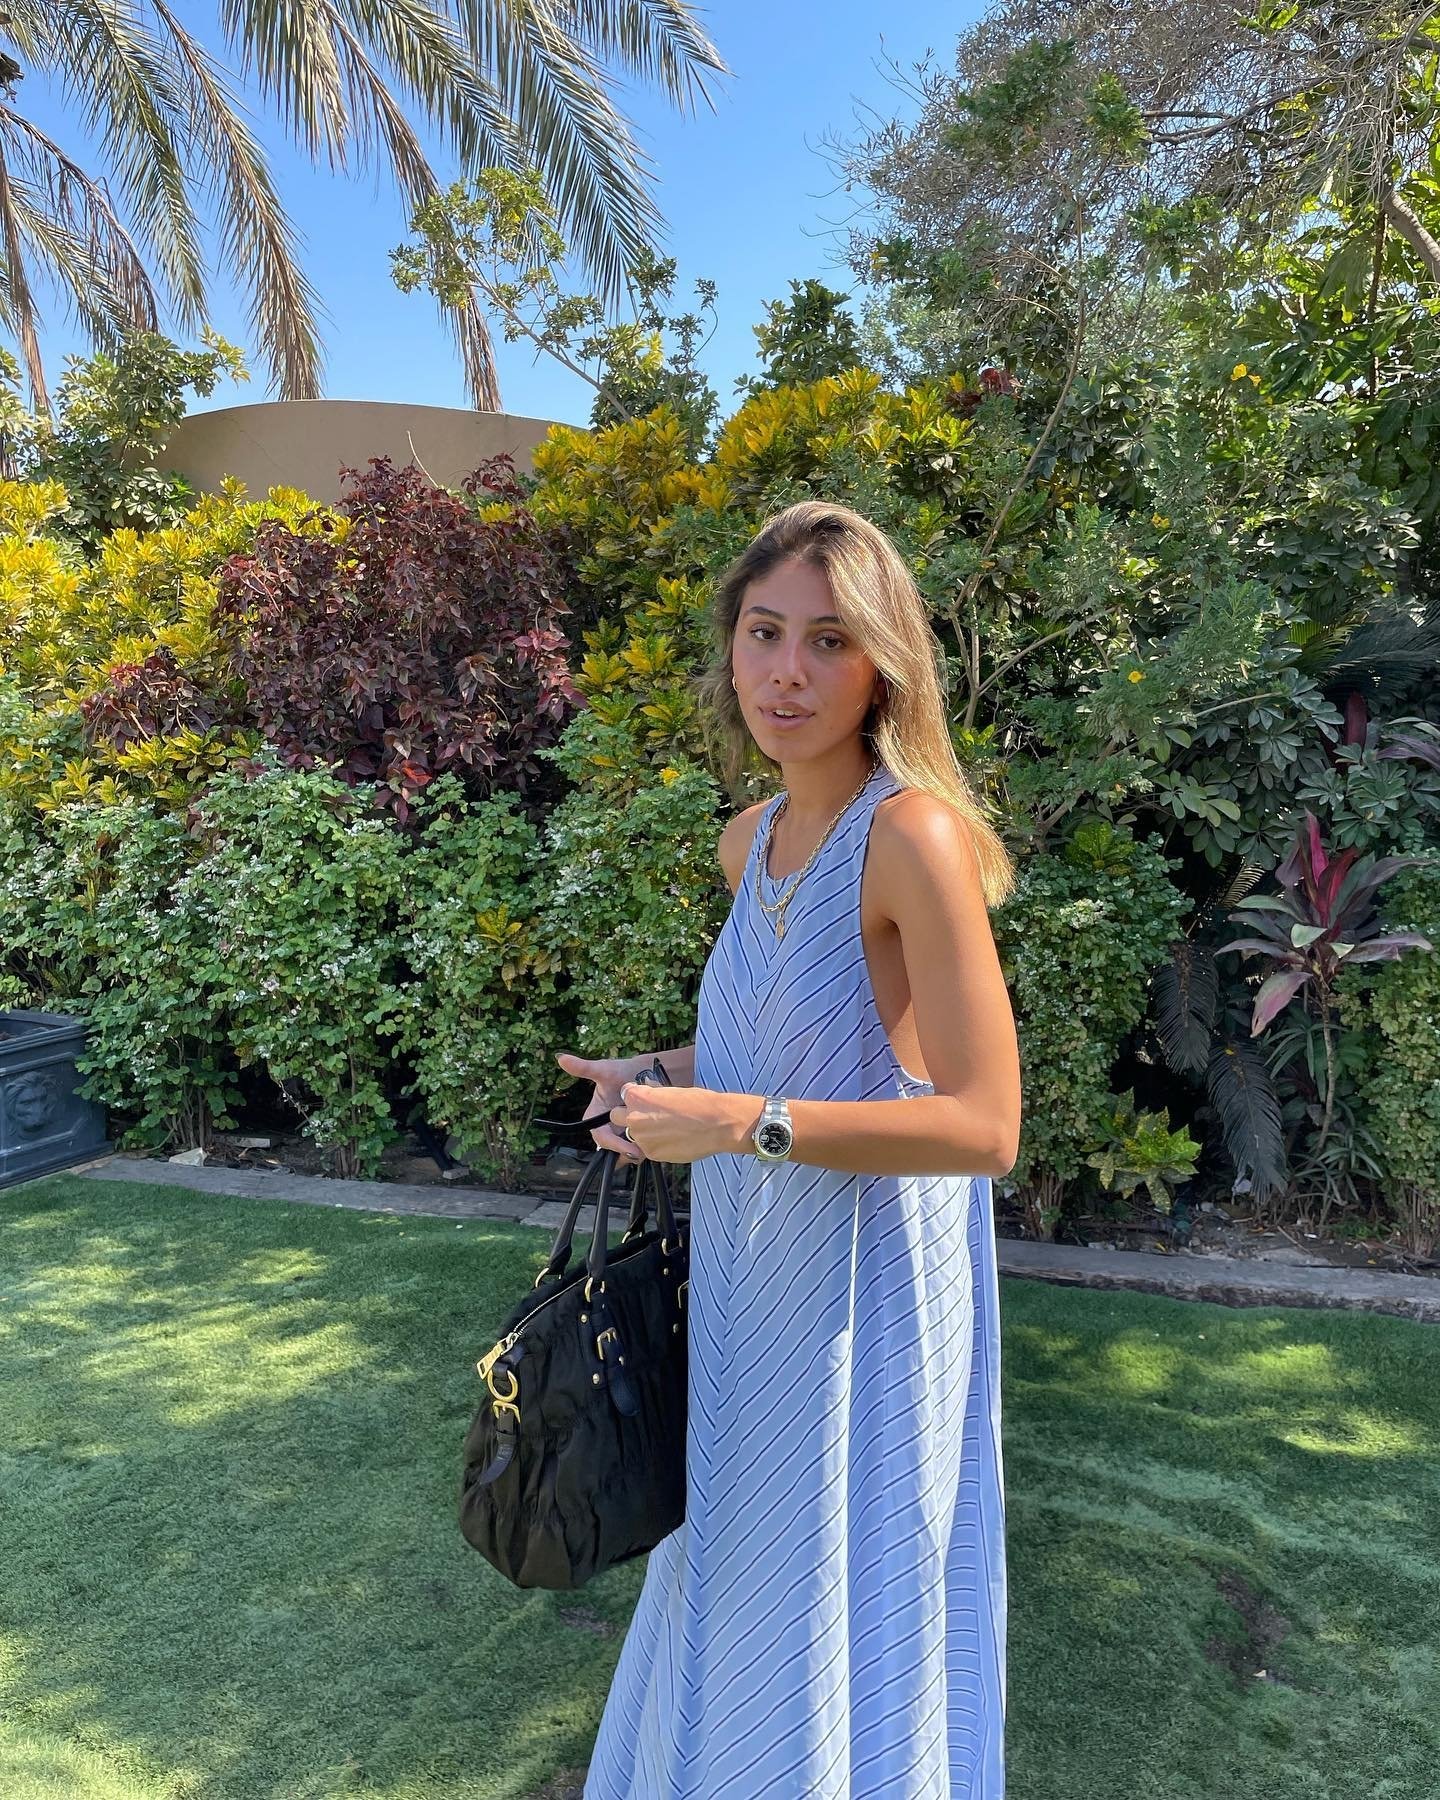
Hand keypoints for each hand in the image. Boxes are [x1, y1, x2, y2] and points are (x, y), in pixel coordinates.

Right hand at [554, 1051, 646, 1162]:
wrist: (646, 1071)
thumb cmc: (621, 1070)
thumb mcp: (603, 1069)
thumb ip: (583, 1068)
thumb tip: (560, 1057)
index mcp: (594, 1117)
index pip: (601, 1136)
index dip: (613, 1144)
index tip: (629, 1148)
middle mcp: (606, 1127)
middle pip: (613, 1148)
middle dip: (626, 1152)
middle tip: (642, 1153)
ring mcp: (620, 1132)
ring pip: (625, 1151)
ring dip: (636, 1152)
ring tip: (650, 1149)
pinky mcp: (635, 1134)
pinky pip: (637, 1147)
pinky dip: (645, 1146)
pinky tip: (657, 1143)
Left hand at [610, 1081, 759, 1166]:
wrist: (717, 1124)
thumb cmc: (699, 1103)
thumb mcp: (672, 1089)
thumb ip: (653, 1092)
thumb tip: (647, 1090)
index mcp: (638, 1097)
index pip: (624, 1093)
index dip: (634, 1096)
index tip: (644, 1099)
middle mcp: (634, 1117)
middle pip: (616, 1116)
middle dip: (629, 1115)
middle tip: (648, 1116)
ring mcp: (642, 1137)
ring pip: (632, 1134)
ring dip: (643, 1131)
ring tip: (666, 1129)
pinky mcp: (651, 1153)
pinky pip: (646, 1148)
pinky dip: (656, 1144)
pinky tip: (673, 1139)